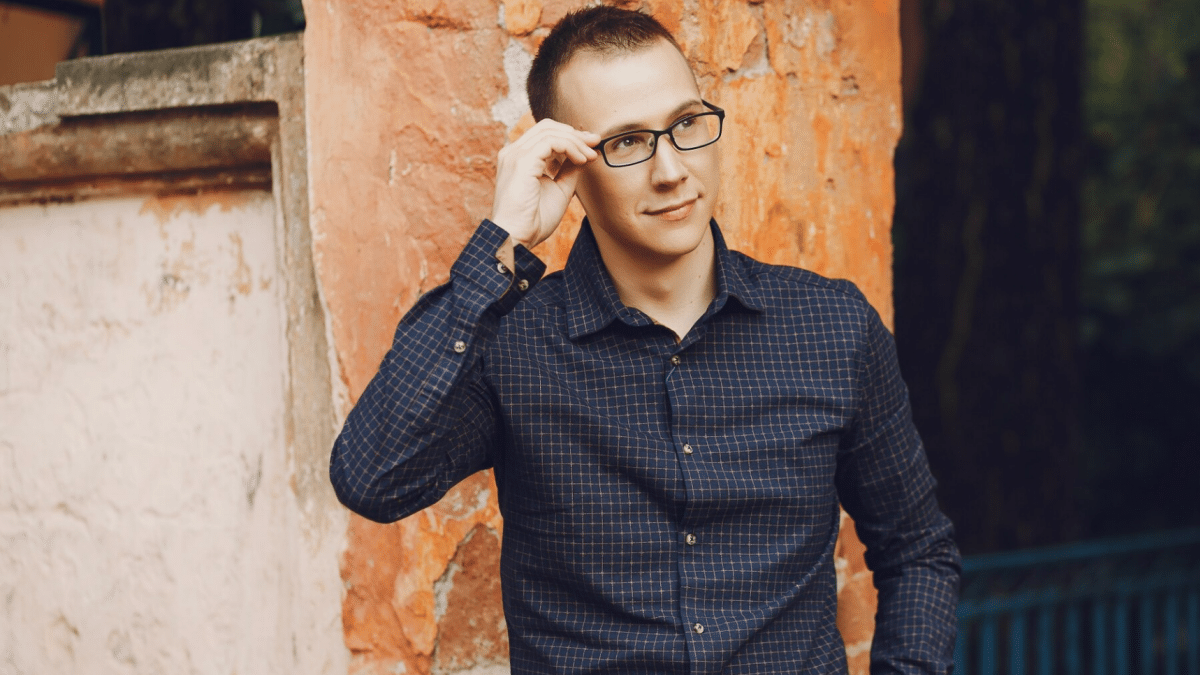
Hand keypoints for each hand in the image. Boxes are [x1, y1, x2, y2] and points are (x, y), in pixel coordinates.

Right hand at [491, 120, 599, 248]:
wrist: (517, 239)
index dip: (570, 137)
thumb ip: (569, 170)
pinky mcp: (522, 161)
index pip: (544, 135)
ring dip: (576, 142)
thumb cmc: (533, 221)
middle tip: (595, 143)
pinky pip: (551, 142)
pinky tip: (581, 160)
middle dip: (574, 134)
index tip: (590, 147)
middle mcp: (513, 153)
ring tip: (590, 156)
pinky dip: (570, 147)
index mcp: (519, 159)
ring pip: (551, 132)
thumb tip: (585, 155)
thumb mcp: (559, 189)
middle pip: (547, 127)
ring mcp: (515, 155)